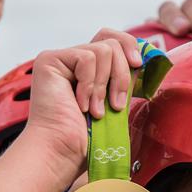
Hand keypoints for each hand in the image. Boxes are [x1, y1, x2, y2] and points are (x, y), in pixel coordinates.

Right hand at [23, 31, 140, 185]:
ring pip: (103, 50)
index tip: (138, 66)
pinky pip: (87, 58)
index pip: (112, 39)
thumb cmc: (85, 139)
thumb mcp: (114, 103)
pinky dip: (89, 85)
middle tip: (116, 104)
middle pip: (111, 41)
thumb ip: (122, 78)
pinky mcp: (49, 60)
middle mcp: (72, 61)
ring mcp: (60, 59)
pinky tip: (81, 105)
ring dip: (104, 86)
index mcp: (88, 70)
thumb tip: (141, 60)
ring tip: (95, 111)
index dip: (129, 48)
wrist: (63, 152)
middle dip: (121, 74)